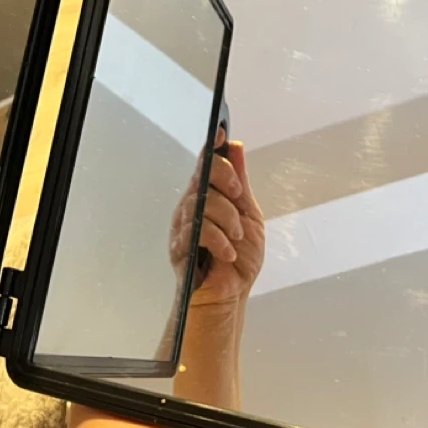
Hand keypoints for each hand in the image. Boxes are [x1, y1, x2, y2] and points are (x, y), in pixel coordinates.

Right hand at [169, 133, 264, 311]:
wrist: (230, 295)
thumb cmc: (239, 259)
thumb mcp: (249, 215)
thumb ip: (240, 182)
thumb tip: (236, 146)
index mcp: (207, 195)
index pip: (205, 163)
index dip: (211, 146)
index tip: (220, 132)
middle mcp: (191, 205)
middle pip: (202, 176)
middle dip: (226, 181)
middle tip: (239, 197)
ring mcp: (182, 225)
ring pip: (200, 202)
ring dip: (226, 219)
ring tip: (236, 238)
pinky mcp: (178, 246)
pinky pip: (197, 230)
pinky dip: (218, 240)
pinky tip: (227, 253)